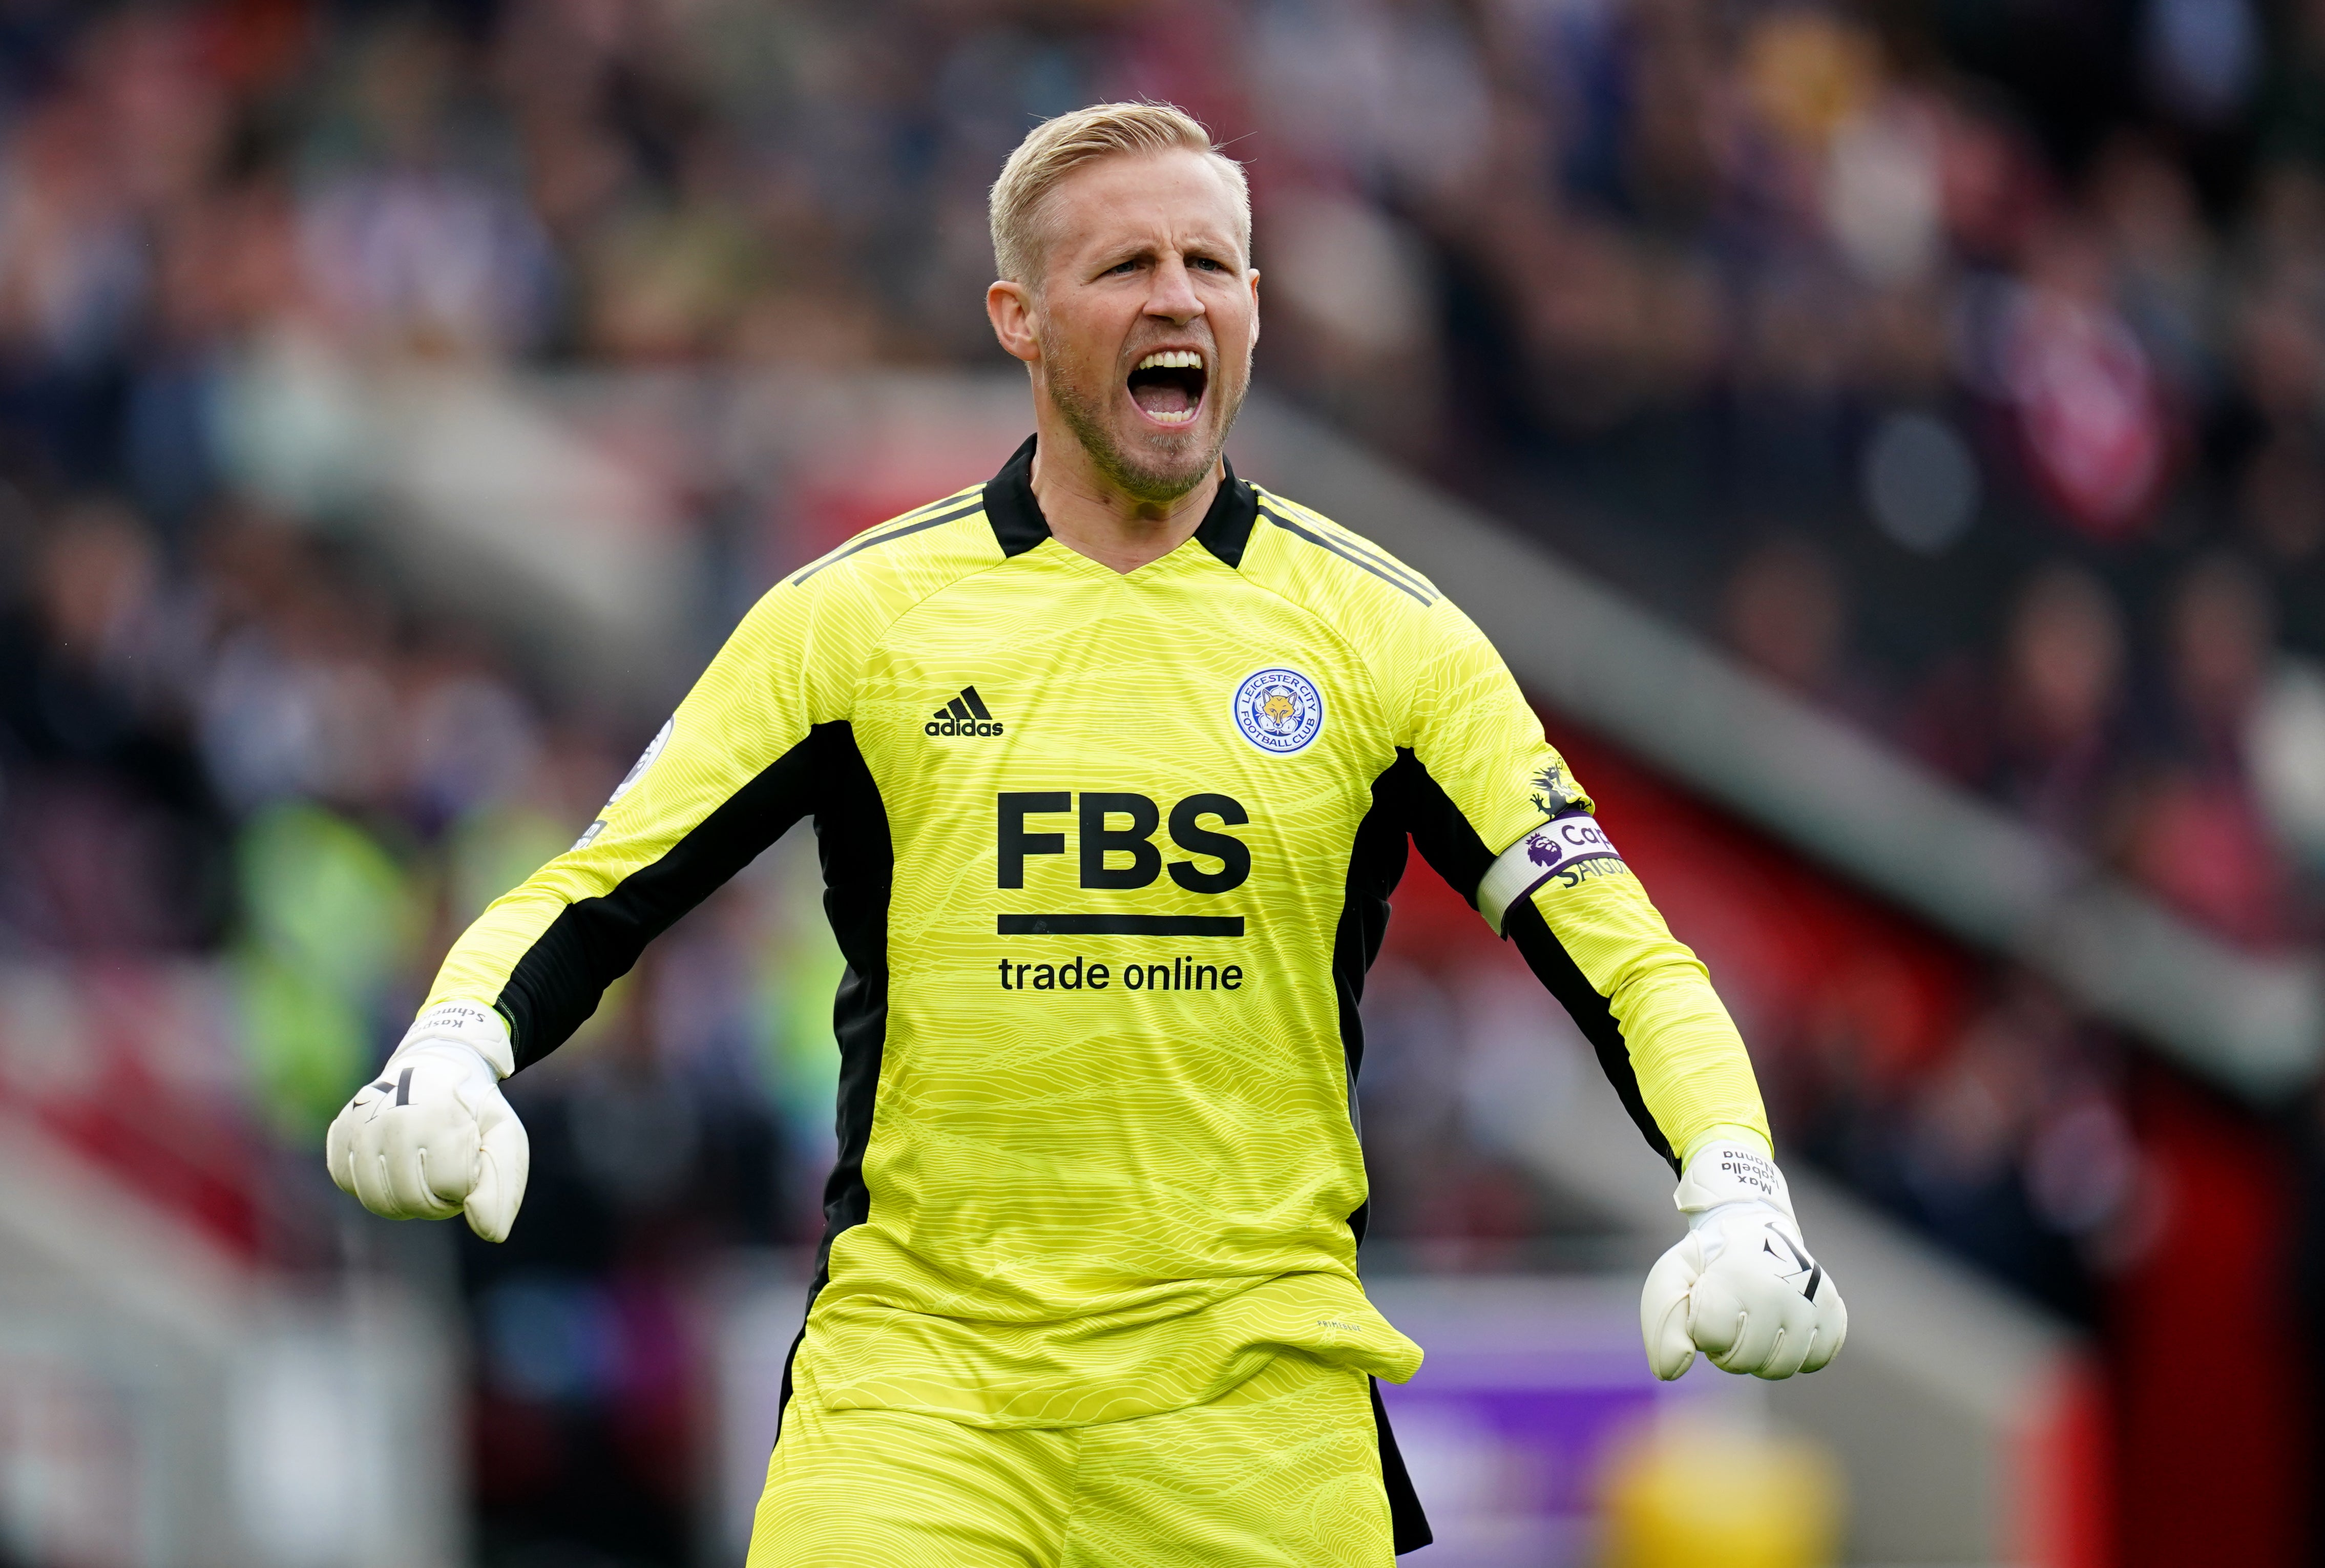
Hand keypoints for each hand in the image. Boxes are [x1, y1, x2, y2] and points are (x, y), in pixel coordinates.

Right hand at [326, 1001, 528, 1242]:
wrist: (435, 1067)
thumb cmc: (472, 1110)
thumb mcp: (504, 1137)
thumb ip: (503, 1187)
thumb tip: (491, 1235)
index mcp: (439, 1119)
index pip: (451, 1189)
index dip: (466, 1185)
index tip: (469, 1159)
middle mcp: (393, 1121)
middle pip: (413, 1201)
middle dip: (437, 1198)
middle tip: (445, 1169)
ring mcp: (360, 1126)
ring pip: (378, 1201)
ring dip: (404, 1196)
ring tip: (420, 1166)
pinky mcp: (338, 1132)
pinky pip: (348, 1185)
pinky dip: (373, 1183)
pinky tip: (390, 1159)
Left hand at [1640, 1138, 1845, 1380]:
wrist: (1755, 1232)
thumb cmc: (1708, 1263)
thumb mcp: (1671, 1280)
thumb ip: (1662, 1327)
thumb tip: (1672, 1371)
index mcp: (1734, 1280)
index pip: (1711, 1338)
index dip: (1701, 1329)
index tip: (1706, 1305)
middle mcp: (1777, 1292)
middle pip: (1745, 1361)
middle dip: (1728, 1348)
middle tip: (1731, 1316)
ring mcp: (1812, 1304)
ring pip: (1781, 1368)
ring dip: (1761, 1354)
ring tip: (1755, 1322)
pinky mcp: (1835, 1314)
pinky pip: (1815, 1361)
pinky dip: (1797, 1352)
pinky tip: (1785, 1326)